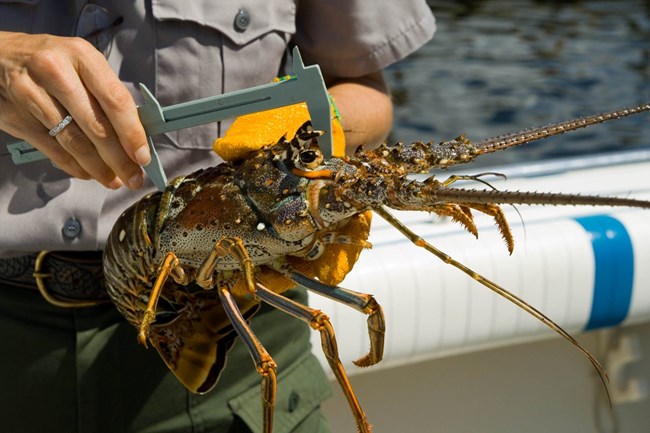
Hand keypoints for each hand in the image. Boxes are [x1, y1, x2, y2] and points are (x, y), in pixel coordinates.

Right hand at [0, 31, 149, 188]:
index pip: (115, 100)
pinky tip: (89, 173)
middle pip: (96, 126)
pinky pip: (53, 149)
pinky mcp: (16, 116)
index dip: (132, 133)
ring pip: (74, 142)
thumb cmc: (51, 61)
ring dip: (98, 168)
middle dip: (120, 159)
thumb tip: (136, 136)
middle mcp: (56, 72)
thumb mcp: (81, 63)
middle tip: (134, 177)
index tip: (143, 156)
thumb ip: (107, 95)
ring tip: (114, 180)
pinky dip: (75, 166)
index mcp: (81, 56)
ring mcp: (32, 94)